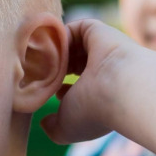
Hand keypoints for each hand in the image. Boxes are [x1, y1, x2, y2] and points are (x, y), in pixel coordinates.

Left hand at [39, 18, 134, 144]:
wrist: (121, 88)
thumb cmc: (94, 111)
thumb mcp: (67, 127)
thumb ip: (53, 127)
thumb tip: (44, 122)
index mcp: (99, 94)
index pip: (75, 86)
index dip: (56, 87)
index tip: (44, 92)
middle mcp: (102, 71)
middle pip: (71, 63)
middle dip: (51, 67)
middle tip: (34, 72)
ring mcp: (102, 51)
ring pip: (72, 46)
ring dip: (53, 51)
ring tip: (35, 58)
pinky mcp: (99, 32)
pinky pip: (76, 27)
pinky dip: (59, 34)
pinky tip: (45, 44)